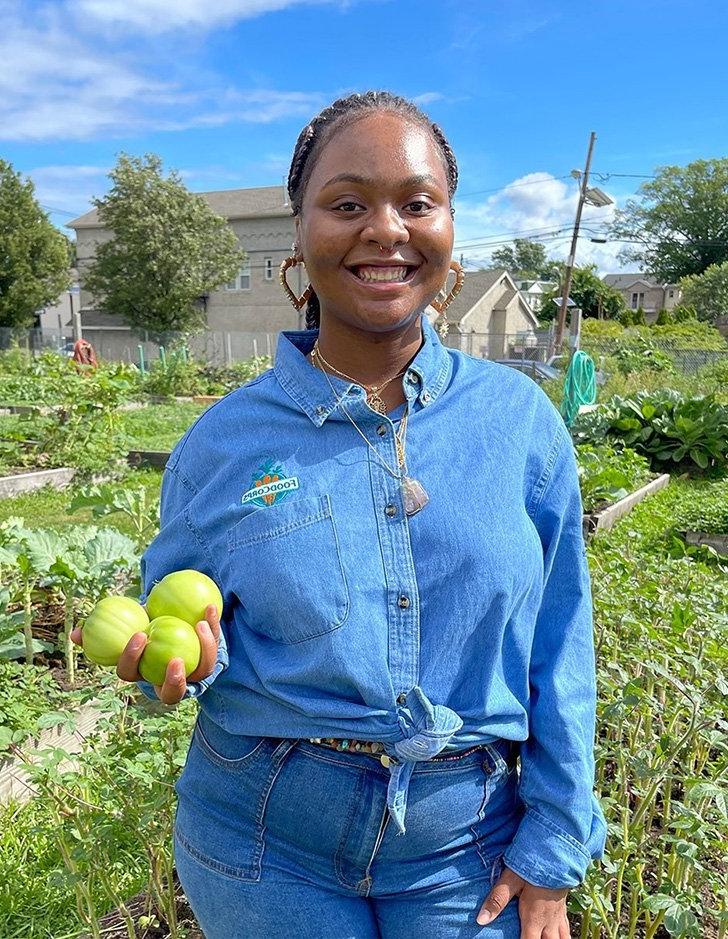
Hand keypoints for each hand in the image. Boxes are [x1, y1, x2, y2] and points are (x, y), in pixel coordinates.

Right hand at [70, 603, 221, 705]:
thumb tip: (75, 634)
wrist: (174, 622)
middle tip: (175, 659)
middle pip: (170, 694)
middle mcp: (167, 682)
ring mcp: (192, 677)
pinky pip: (214, 648)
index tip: (139, 635)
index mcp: (142, 674)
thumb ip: (100, 630)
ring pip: (200, 674)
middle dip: (173, 682)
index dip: (132, 659)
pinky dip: (212, 628)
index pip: (131, 674)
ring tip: (199, 626)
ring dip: (203, 651)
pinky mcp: (211, 663)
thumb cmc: (144, 625)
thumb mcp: (124, 625)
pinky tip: (210, 608)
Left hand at [477, 864, 570, 937]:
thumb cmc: (532, 865)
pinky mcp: (563, 907)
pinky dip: (564, 937)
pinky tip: (559, 935)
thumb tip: (481, 919)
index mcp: (533, 919)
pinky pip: (567, 930)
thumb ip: (497, 900)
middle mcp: (548, 922)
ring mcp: (558, 916)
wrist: (556, 852)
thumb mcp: (511, 880)